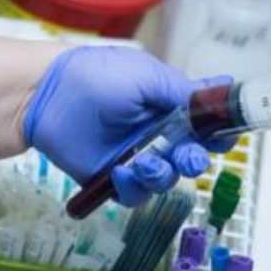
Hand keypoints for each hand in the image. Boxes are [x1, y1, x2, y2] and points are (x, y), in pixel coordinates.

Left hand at [23, 46, 232, 205]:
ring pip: (166, 181)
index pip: (204, 126)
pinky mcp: (113, 179)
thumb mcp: (147, 76)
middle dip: (194, 161)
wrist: (47, 97)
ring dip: (162, 175)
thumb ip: (182, 92)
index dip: (218, 135)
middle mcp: (157, 135)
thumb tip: (218, 93)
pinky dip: (133, 187)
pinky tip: (121, 171)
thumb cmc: (97, 77)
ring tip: (144, 163)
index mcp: (168, 107)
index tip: (222, 139)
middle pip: (191, 159)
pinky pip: (135, 195)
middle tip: (185, 157)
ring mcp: (136, 158)